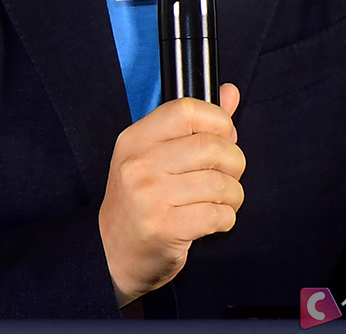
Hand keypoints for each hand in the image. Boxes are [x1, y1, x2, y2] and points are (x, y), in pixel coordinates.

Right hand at [98, 82, 243, 306]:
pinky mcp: (164, 228)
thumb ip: (195, 122)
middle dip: (234, 161)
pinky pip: (215, 215)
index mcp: (135, 138)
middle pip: (209, 146)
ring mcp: (149, 196)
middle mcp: (138, 164)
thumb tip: (230, 92)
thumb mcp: (156, 154)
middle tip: (231, 173)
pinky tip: (217, 219)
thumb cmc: (141, 199)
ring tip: (226, 200)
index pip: (186, 110)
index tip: (227, 135)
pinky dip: (226, 218)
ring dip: (233, 194)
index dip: (218, 119)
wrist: (112, 253)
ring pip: (218, 183)